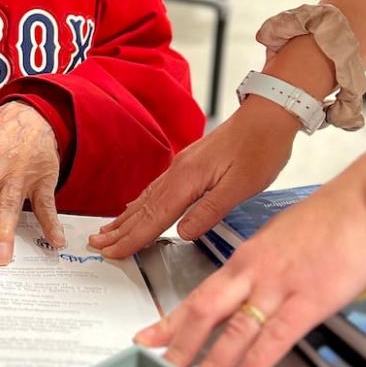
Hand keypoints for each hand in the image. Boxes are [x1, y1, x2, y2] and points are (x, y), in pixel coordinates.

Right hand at [89, 100, 297, 258]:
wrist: (269, 114)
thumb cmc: (261, 148)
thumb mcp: (242, 186)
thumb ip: (210, 210)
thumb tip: (183, 232)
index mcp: (188, 179)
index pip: (154, 217)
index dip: (133, 238)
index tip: (113, 253)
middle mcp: (178, 172)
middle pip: (142, 208)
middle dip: (119, 230)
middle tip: (96, 245)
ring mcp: (181, 166)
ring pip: (146, 198)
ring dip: (125, 218)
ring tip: (107, 231)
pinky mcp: (189, 164)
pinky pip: (156, 189)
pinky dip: (140, 204)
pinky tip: (135, 208)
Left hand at [133, 190, 365, 366]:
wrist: (362, 205)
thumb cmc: (327, 219)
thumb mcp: (279, 239)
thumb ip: (261, 266)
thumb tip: (250, 288)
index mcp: (244, 259)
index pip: (198, 294)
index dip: (171, 320)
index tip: (146, 338)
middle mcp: (252, 274)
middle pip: (204, 311)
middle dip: (179, 344)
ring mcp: (277, 288)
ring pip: (234, 330)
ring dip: (212, 362)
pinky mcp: (308, 301)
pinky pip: (275, 336)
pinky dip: (255, 362)